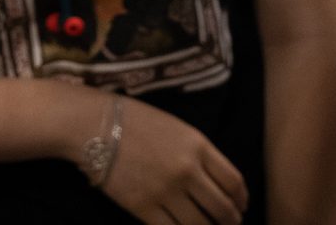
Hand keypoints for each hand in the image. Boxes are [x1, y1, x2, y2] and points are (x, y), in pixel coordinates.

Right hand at [96, 97, 249, 224]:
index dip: (242, 200)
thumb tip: (216, 182)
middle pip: (223, 208)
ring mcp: (165, 191)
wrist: (93, 124)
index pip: (234, 182)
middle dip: (231, 222)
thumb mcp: (176, 128)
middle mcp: (187, 170)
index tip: (241, 206)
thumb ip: (198, 153)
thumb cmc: (133, 121)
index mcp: (198, 145)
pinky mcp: (143, 208)